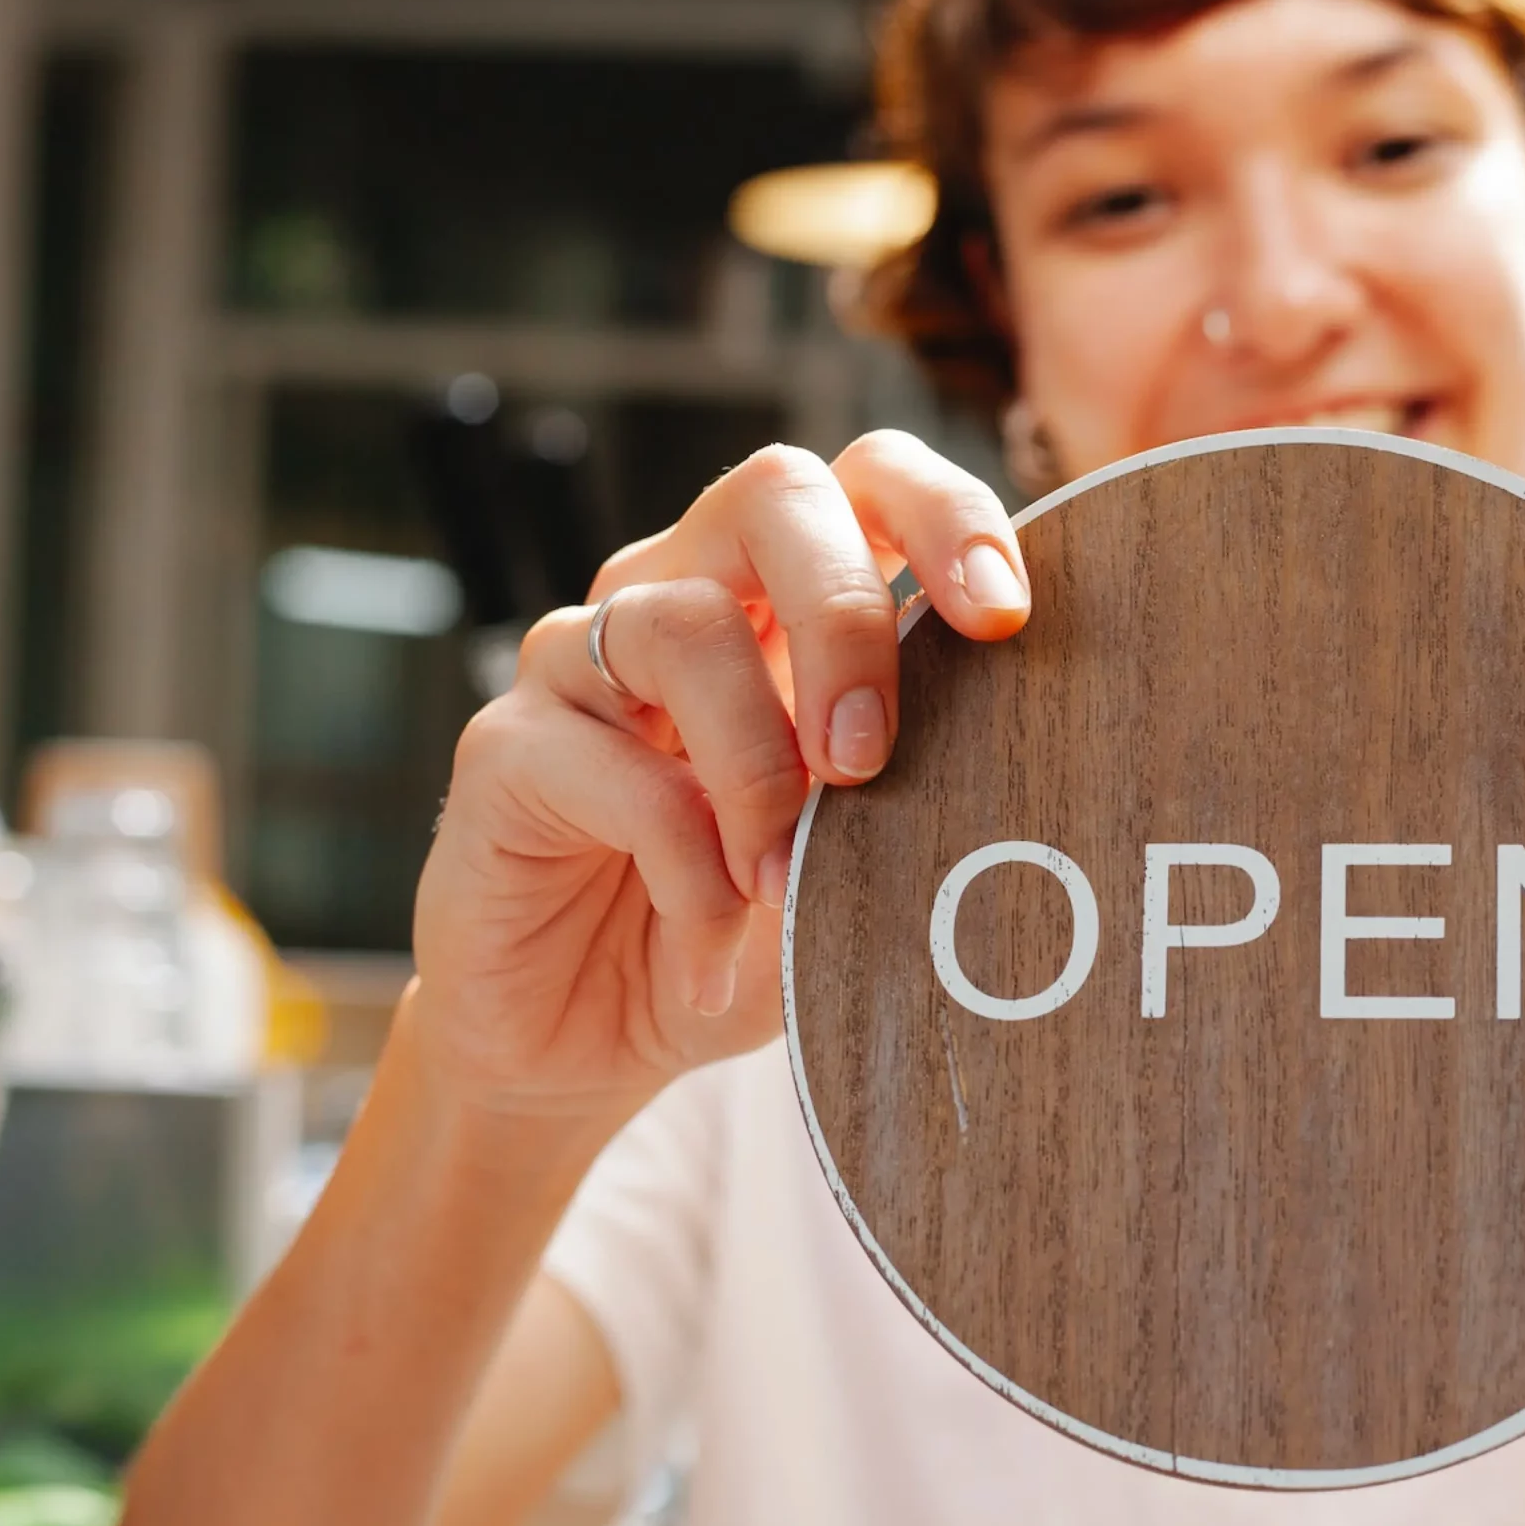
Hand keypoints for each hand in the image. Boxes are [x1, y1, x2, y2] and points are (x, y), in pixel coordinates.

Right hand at [411, 435, 1030, 1142]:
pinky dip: (685, 867)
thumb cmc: (744, 940)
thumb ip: (926, 811)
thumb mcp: (861, 879)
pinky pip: (609, 764)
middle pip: (775, 493)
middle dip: (845, 613)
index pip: (870, 481)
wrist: (586, 1044)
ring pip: (682, 623)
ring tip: (782, 889)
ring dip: (757, 769)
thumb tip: (1018, 794)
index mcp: (791, 604)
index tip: (1003, 616)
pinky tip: (710, 948)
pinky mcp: (506, 747)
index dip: (945, 515)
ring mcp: (585, 662)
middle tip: (868, 754)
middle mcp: (686, 597)